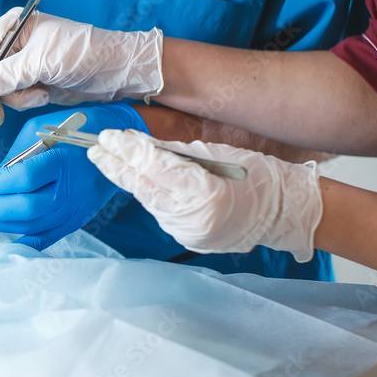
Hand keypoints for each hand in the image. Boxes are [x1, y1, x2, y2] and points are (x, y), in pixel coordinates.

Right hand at [0, 9, 162, 126]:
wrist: (113, 71)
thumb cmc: (82, 53)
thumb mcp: (41, 62)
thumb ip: (6, 75)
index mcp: (13, 26)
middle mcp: (13, 44)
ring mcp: (21, 65)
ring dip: (15, 98)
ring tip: (39, 95)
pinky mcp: (30, 82)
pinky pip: (13, 98)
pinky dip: (25, 101)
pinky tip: (43, 96)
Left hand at [0, 103, 145, 249]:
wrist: (116, 146)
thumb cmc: (76, 130)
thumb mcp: (42, 129)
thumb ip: (17, 155)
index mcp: (62, 161)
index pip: (24, 178)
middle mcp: (70, 189)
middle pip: (24, 208)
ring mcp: (74, 209)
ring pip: (31, 226)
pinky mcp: (76, 220)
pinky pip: (46, 237)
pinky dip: (22, 238)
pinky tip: (2, 232)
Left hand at [86, 130, 322, 261]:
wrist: (281, 213)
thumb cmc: (256, 175)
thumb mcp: (217, 154)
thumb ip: (175, 153)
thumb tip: (139, 146)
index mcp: (205, 192)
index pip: (154, 167)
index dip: (127, 151)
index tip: (107, 137)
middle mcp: (193, 217)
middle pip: (143, 187)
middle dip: (116, 166)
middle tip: (94, 149)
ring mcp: (188, 232)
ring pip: (148, 200)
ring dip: (128, 179)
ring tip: (109, 160)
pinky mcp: (187, 239)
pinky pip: (160, 211)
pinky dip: (147, 194)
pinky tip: (136, 179)